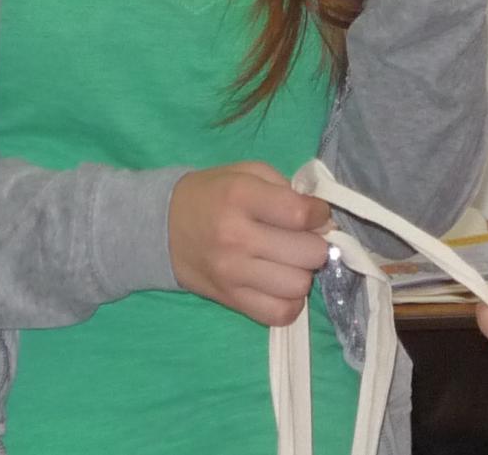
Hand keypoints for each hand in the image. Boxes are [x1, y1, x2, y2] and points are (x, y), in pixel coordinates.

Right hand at [167, 161, 332, 326]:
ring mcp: (232, 273)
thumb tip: (323, 222)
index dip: (319, 214)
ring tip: (290, 261)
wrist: (163, 228)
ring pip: (298, 286)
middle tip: (303, 239)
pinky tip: (281, 284)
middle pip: (307, 253)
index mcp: (241, 197)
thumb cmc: (213, 194)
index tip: (315, 214)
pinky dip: (289, 301)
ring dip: (303, 273)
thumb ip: (288, 190)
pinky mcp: (230, 300)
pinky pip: (279, 314)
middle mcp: (237, 237)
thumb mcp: (247, 173)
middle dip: (315, 244)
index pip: (300, 214)